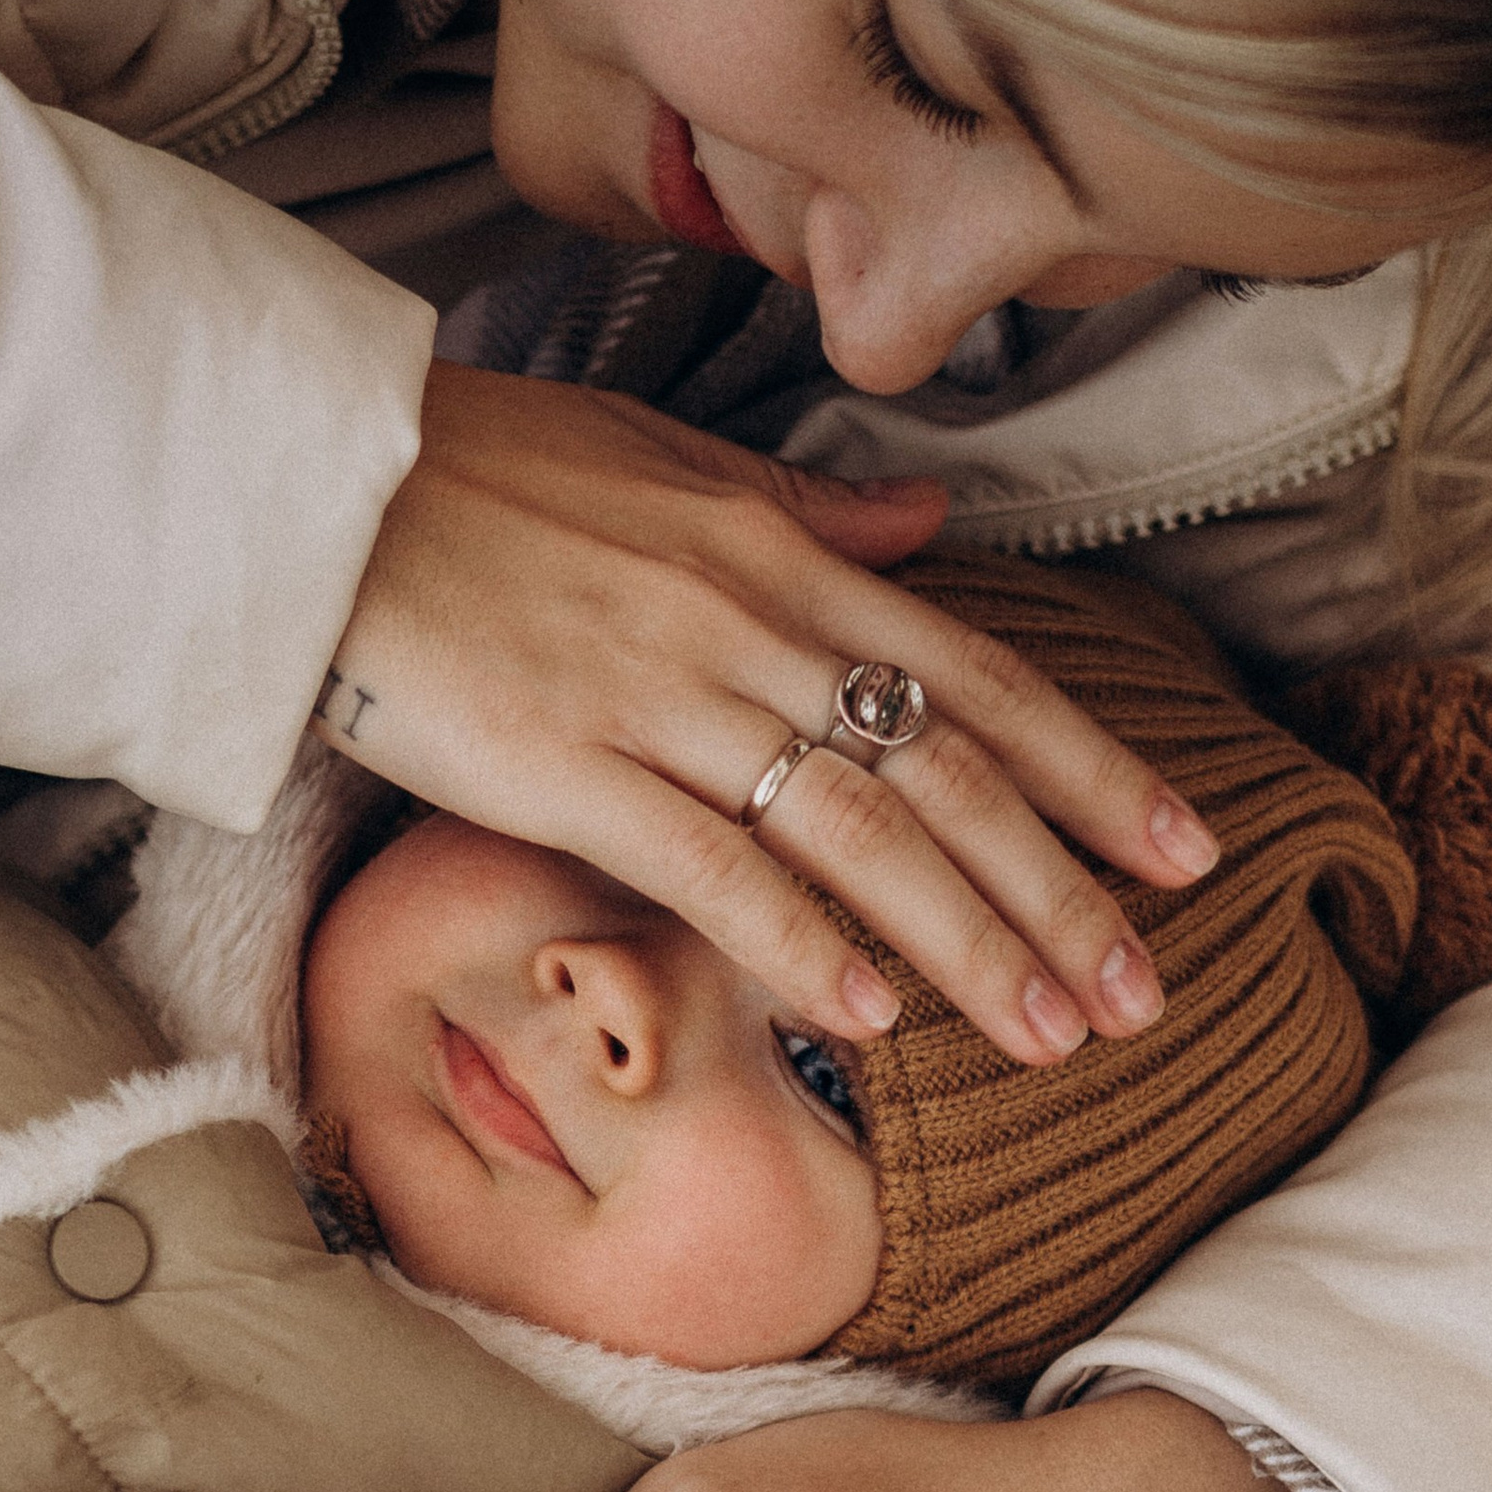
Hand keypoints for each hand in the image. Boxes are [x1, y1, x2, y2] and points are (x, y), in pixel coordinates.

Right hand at [319, 361, 1218, 1067]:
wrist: (307, 475)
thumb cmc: (467, 467)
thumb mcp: (655, 455)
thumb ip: (801, 503)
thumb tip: (925, 524)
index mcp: (780, 549)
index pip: (979, 678)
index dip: (1095, 775)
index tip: (1184, 855)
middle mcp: (747, 623)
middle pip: (946, 774)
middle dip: (1061, 894)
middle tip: (1142, 999)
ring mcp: (659, 696)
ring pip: (859, 833)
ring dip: (969, 944)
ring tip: (1050, 1036)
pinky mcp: (563, 765)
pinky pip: (712, 867)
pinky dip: (801, 945)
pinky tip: (871, 1018)